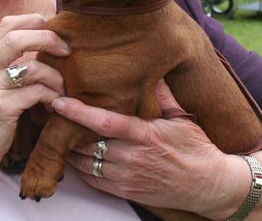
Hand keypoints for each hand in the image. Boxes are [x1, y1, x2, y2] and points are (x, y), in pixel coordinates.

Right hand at [0, 14, 70, 172]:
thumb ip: (9, 63)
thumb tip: (44, 44)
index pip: (8, 24)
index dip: (34, 21)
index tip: (54, 32)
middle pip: (17, 37)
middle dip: (48, 39)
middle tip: (66, 51)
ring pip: (32, 67)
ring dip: (55, 76)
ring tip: (61, 88)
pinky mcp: (1, 108)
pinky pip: (36, 92)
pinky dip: (51, 96)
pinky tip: (53, 104)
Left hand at [52, 80, 248, 218]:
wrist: (210, 186)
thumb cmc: (196, 149)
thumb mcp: (181, 118)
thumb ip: (162, 94)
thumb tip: (150, 69)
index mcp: (145, 135)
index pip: (104, 121)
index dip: (78, 112)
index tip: (59, 101)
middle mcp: (133, 157)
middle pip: (87, 142)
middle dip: (66, 129)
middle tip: (50, 114)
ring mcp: (127, 177)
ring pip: (85, 163)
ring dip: (69, 149)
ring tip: (57, 133)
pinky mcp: (126, 191)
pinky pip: (93, 180)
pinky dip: (79, 169)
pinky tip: (73, 156)